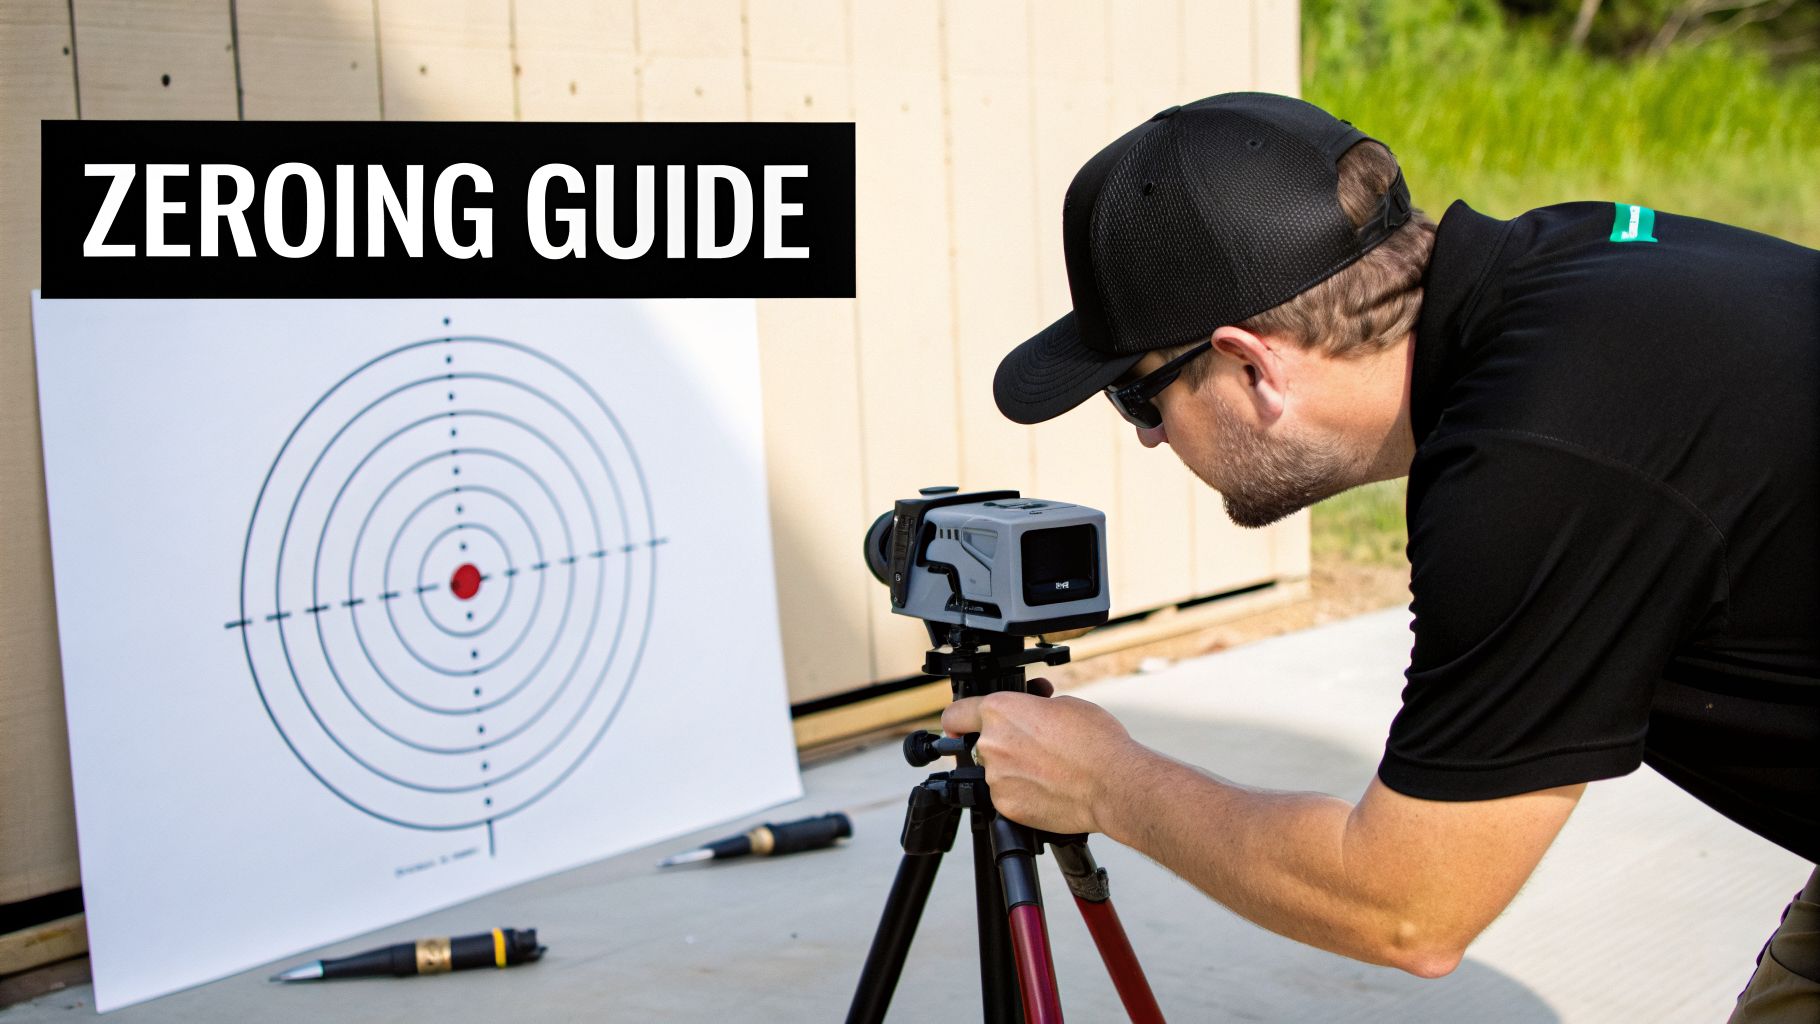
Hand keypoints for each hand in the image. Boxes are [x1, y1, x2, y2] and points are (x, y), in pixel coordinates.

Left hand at [939, 679, 1140, 834]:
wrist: (1112, 784)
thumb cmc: (1095, 742)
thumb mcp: (1062, 705)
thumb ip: (1031, 708)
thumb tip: (1028, 709)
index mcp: (999, 711)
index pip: (956, 714)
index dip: (959, 719)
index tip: (960, 725)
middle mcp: (991, 743)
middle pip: (980, 744)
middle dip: (1002, 744)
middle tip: (1033, 746)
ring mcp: (996, 778)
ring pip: (995, 771)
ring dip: (1013, 769)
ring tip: (1048, 769)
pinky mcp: (1007, 806)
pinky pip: (1006, 795)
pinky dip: (1022, 792)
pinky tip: (1048, 788)